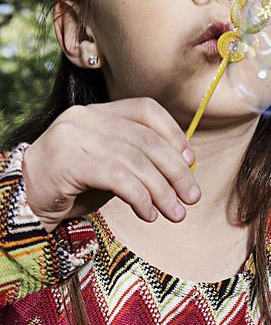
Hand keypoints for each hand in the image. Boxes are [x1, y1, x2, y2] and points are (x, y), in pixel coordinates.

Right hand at [22, 99, 199, 232]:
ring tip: (175, 212)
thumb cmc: (72, 185)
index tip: (190, 162)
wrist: (25, 201)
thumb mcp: (110, 166)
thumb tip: (183, 169)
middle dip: (175, 172)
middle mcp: (85, 118)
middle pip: (145, 139)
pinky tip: (148, 214)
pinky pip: (116, 177)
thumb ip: (139, 160)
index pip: (146, 110)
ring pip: (134, 161)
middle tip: (191, 197)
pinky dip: (139, 197)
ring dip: (162, 191)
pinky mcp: (67, 162)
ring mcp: (73, 137)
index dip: (174, 134)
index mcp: (98, 112)